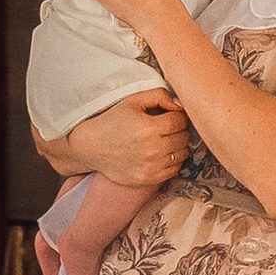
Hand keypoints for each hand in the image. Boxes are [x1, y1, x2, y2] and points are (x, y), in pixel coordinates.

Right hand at [55, 88, 189, 185]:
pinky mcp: (149, 179)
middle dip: (180, 129)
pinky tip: (162, 153)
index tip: (169, 115)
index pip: (181, 120)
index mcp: (149, 127)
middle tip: (168, 126)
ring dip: (179, 145)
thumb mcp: (133, 100)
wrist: (91, 147)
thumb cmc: (112, 120)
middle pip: (184, 137)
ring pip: (183, 154)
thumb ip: (160, 95)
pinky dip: (174, 160)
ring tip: (165, 139)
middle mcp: (153, 149)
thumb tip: (181, 105)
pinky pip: (175, 170)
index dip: (178, 115)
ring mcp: (152, 166)